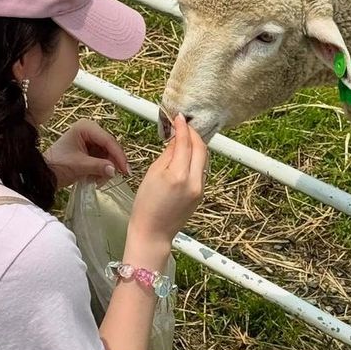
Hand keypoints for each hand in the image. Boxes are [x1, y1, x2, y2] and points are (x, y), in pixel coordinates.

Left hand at [45, 119, 128, 188]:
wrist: (44, 174)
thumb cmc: (57, 165)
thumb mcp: (79, 166)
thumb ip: (98, 166)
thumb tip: (114, 170)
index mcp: (85, 127)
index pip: (108, 140)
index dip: (118, 155)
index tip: (125, 170)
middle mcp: (89, 131)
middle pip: (110, 147)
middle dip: (112, 163)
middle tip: (114, 177)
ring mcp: (90, 140)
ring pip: (108, 155)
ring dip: (107, 169)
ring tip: (98, 181)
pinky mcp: (90, 150)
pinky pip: (103, 159)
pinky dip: (102, 170)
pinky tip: (95, 179)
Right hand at [128, 114, 206, 249]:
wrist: (152, 232)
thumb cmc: (146, 206)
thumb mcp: (152, 174)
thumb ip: (167, 154)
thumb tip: (176, 140)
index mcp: (179, 175)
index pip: (185, 143)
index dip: (182, 127)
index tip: (179, 117)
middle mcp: (194, 181)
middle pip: (201, 148)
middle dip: (193, 134)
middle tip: (183, 125)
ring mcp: (200, 189)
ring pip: (204, 158)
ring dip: (196, 145)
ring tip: (183, 138)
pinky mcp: (200, 194)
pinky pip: (201, 169)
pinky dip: (196, 158)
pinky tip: (185, 155)